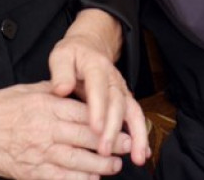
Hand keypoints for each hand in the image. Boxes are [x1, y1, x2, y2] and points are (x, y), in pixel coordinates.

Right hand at [0, 82, 131, 179]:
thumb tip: (72, 86)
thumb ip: (51, 90)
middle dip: (111, 143)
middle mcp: (45, 129)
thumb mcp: (25, 89)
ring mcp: (39, 153)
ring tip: (114, 166)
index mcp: (45, 106)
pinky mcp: (32, 173)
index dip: (105, 119)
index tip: (120, 122)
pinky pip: (62, 179)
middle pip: (86, 137)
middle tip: (127, 145)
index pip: (83, 113)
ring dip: (101, 165)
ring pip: (79, 160)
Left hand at [48, 10, 149, 165]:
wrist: (90, 46)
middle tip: (104, 150)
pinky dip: (140, 135)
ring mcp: (122, 89)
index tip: (94, 128)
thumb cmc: (73, 54)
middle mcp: (114, 78)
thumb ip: (60, 72)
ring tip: (137, 157)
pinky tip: (142, 153)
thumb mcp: (61, 56)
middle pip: (117, 104)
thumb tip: (61, 90)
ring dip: (136, 135)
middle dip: (113, 129)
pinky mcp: (125, 99)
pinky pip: (136, 117)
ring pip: (132, 112)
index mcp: (96, 66)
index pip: (98, 88)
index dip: (98, 108)